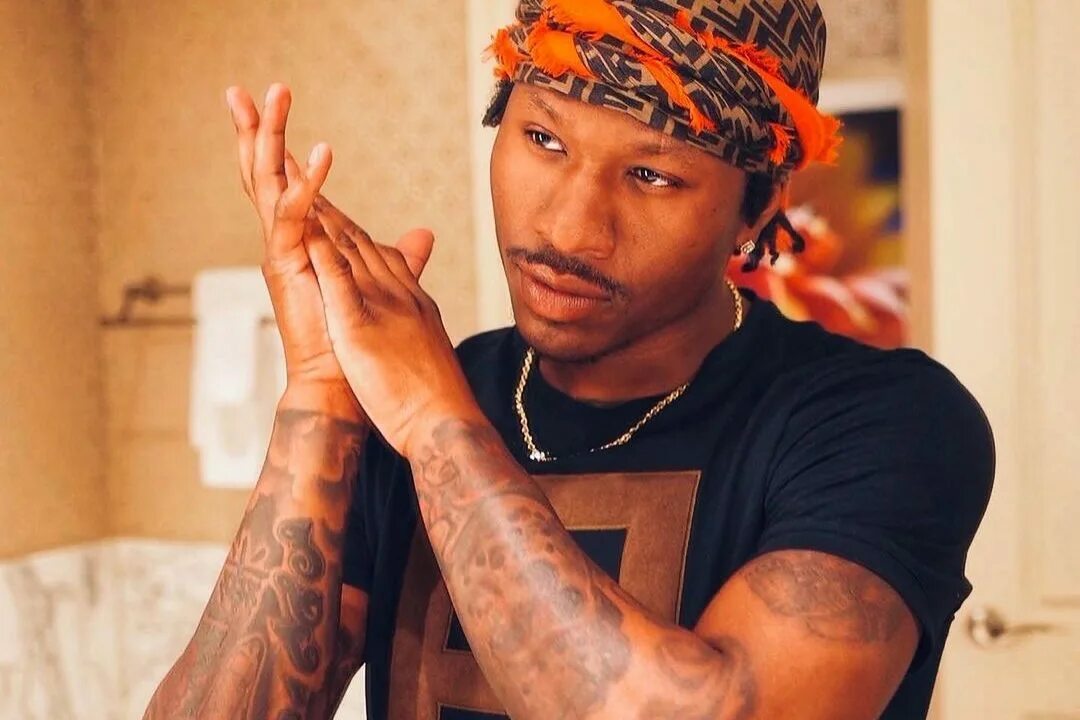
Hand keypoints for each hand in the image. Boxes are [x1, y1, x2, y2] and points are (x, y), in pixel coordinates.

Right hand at [224, 84, 434, 396]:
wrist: (344, 384)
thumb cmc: (359, 342)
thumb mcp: (385, 283)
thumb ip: (400, 256)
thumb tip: (423, 235)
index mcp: (303, 242)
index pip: (286, 182)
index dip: (278, 146)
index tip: (269, 109)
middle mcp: (286, 243)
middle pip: (263, 176)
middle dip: (255, 131)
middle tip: (239, 89)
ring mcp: (284, 254)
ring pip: (266, 185)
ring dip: (269, 139)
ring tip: (271, 96)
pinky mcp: (290, 268)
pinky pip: (291, 218)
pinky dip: (306, 186)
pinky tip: (319, 154)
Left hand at [302, 195, 483, 456]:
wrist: (445, 423)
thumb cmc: (434, 398)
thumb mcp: (422, 351)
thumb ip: (414, 327)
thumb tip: (410, 323)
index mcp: (409, 300)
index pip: (373, 253)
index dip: (344, 223)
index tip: (322, 199)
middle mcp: (397, 293)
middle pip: (357, 239)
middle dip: (326, 203)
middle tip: (298, 166)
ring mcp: (382, 305)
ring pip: (348, 248)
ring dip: (320, 210)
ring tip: (293, 176)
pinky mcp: (363, 324)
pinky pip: (340, 280)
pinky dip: (323, 250)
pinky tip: (305, 226)